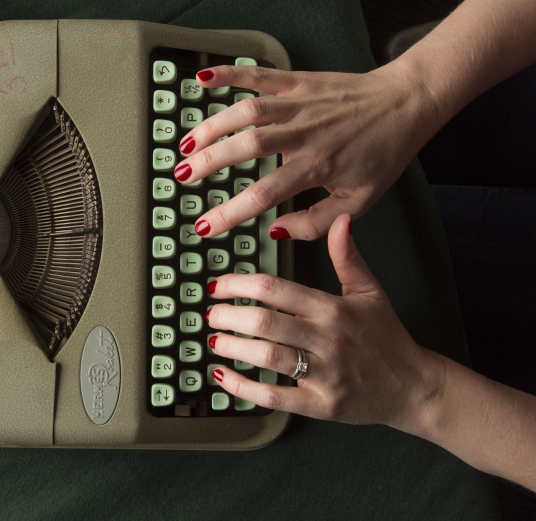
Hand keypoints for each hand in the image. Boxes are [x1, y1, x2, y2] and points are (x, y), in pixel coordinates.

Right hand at [174, 62, 440, 239]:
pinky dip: (230, 73)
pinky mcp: (299, 80)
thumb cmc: (382, 154)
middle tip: (182, 177)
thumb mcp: (358, 202)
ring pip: (248, 111)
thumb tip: (275, 231)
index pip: (264, 194)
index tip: (204, 227)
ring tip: (186, 143)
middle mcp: (305, 133)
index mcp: (317, 166)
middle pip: (247, 147)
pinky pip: (260, 74)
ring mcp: (300, 103)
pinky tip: (202, 80)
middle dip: (209, 163)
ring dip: (212, 125)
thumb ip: (316, 222)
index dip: (229, 213)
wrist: (407, 103)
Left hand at [205, 214, 444, 428]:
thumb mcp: (370, 291)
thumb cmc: (387, 338)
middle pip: (265, 322)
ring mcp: (323, 374)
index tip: (219, 286)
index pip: (276, 289)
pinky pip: (274, 396)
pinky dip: (244, 387)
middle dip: (228, 315)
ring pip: (267, 356)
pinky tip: (224, 376)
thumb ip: (348, 256)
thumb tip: (341, 221)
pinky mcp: (320, 405)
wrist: (413, 387)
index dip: (239, 284)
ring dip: (232, 347)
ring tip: (215, 339)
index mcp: (332, 308)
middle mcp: (326, 339)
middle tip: (211, 313)